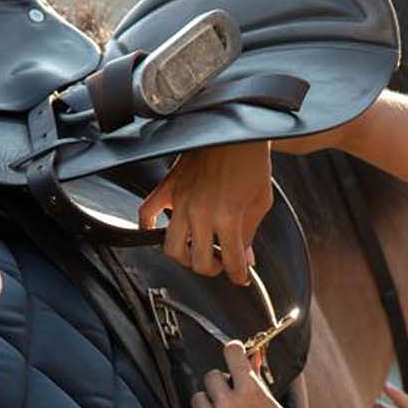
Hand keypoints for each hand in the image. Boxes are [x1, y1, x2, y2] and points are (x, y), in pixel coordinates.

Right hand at [137, 140, 273, 285]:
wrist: (237, 129)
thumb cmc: (251, 160)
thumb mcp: (260, 201)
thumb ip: (250, 232)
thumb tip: (246, 255)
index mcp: (228, 216)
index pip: (232, 260)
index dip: (239, 275)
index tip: (241, 277)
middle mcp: (201, 211)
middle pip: (198, 261)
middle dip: (212, 269)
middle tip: (221, 264)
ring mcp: (181, 200)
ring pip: (172, 247)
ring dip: (185, 257)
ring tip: (197, 252)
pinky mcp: (169, 187)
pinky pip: (147, 213)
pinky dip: (148, 226)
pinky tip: (158, 231)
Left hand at [179, 341, 315, 407]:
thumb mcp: (276, 406)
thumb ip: (258, 382)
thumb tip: (251, 358)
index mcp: (251, 391)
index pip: (231, 353)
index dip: (232, 351)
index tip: (233, 354)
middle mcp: (230, 406)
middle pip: (210, 377)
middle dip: (220, 384)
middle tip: (230, 397)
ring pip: (197, 400)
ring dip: (208, 406)